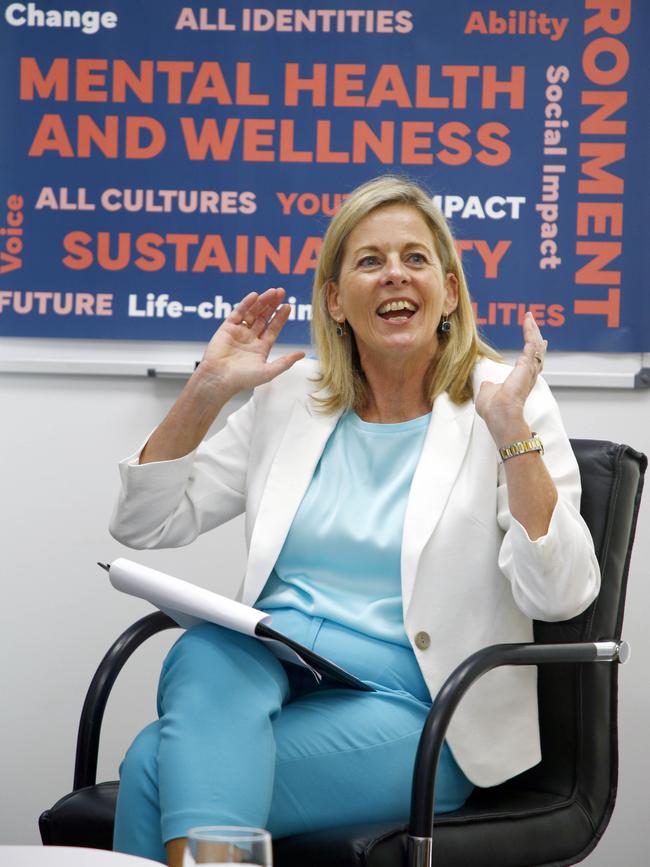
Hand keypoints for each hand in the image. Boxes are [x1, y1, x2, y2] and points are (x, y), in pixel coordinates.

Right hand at [197, 288, 304, 394]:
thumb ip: (285, 362)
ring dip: (262, 302)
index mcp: (261, 348)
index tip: (288, 306)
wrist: (219, 379)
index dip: (280, 317)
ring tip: (272, 292)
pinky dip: (246, 304)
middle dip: (273, 305)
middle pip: (264, 317)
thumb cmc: (242, 379)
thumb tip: (302, 354)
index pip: (273, 328)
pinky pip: (238, 313)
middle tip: (281, 292)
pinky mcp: (227, 328)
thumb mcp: (268, 372)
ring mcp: (239, 332)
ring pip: (252, 313)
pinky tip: (255, 296)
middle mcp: (250, 339)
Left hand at [475, 312, 546, 445]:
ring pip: (535, 346)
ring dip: (532, 331)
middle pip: (535, 351)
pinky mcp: (527, 365)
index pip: (529, 362)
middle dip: (534, 335)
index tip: (534, 340)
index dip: (532, 350)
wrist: (500, 414)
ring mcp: (529, 370)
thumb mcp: (488, 395)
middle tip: (532, 323)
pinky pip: (531, 343)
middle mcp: (528, 375)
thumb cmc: (494, 410)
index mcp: (520, 381)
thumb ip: (489, 387)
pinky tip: (528, 322)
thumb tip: (487, 384)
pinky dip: (530, 332)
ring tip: (530, 319)